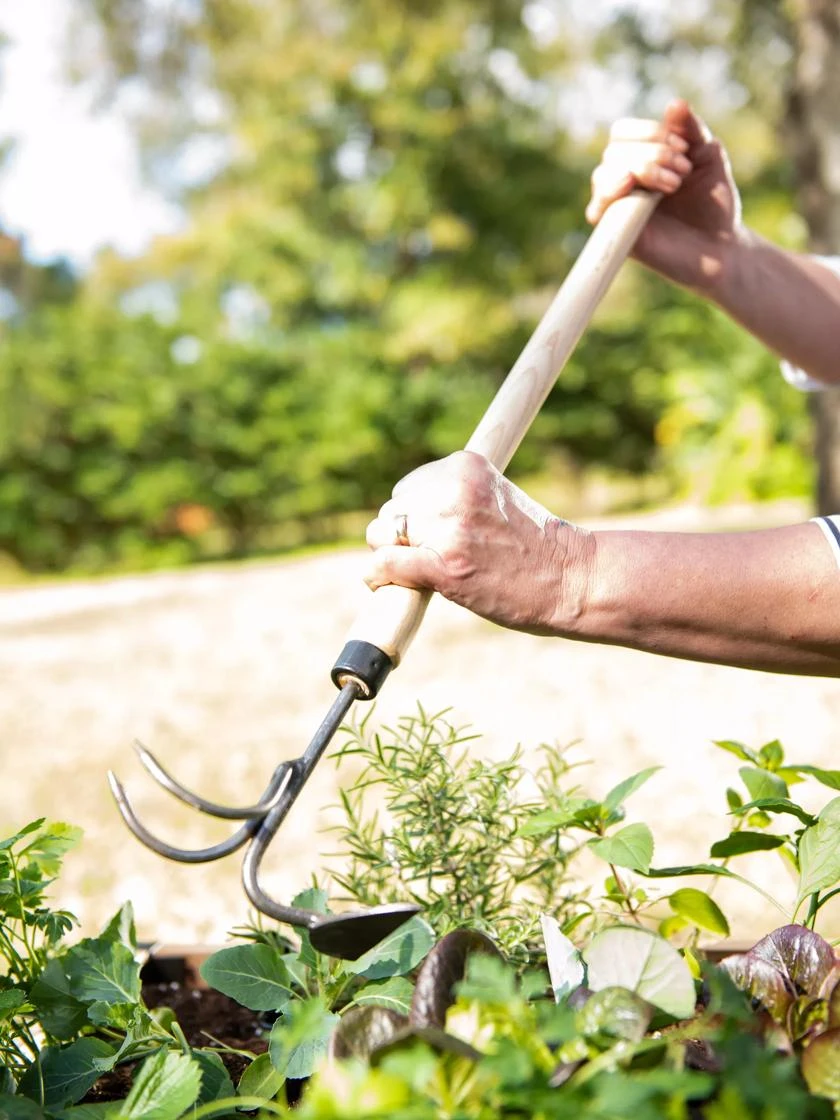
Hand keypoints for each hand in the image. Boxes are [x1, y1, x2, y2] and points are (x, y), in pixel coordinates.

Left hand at [364, 451, 591, 635]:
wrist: (570, 578)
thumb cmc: (533, 545)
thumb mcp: (494, 499)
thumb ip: (454, 498)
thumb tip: (398, 520)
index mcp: (467, 467)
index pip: (410, 487)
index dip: (415, 515)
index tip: (432, 534)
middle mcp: (455, 491)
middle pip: (393, 510)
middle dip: (402, 535)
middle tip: (429, 556)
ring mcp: (450, 529)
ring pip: (383, 534)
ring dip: (389, 554)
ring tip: (414, 570)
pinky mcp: (446, 566)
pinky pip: (388, 562)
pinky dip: (379, 574)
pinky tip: (379, 582)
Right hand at [586, 99, 743, 291]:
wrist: (721, 247)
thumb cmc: (713, 204)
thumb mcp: (708, 157)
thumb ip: (691, 130)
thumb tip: (674, 104)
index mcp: (640, 158)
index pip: (622, 132)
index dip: (650, 132)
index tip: (685, 149)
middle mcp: (624, 180)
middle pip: (613, 150)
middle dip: (652, 153)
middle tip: (683, 172)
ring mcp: (618, 206)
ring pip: (603, 175)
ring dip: (640, 170)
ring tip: (672, 186)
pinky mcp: (617, 233)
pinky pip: (597, 209)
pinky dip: (609, 194)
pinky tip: (630, 188)